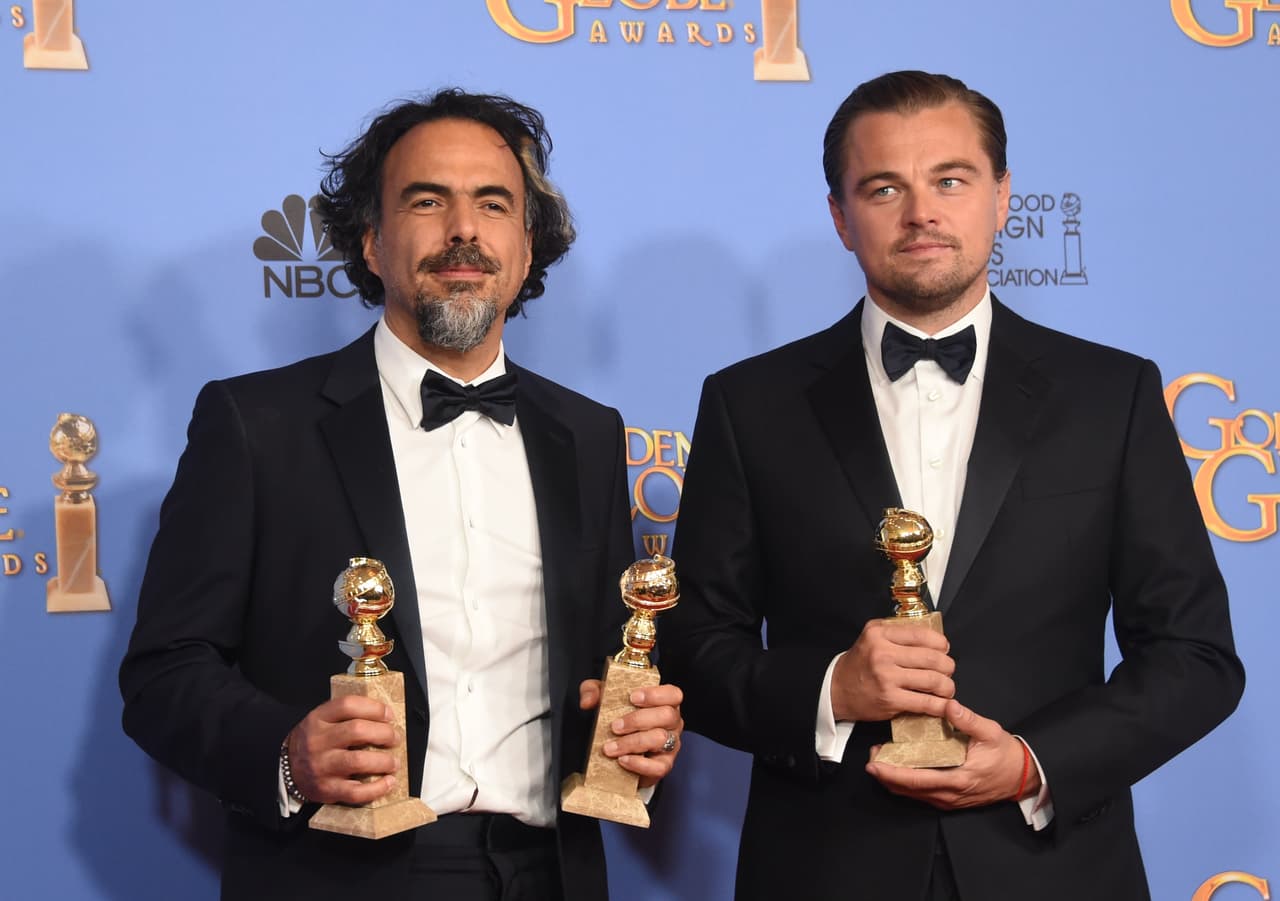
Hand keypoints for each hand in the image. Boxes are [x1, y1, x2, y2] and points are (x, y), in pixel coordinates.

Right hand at [285, 695, 398, 804]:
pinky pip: (356, 791)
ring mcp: (321, 766)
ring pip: (358, 760)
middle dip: (384, 733)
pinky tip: (388, 782)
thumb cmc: (313, 742)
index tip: (389, 715)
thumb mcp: (321, 721)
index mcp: (318, 719)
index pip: (348, 705)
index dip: (374, 708)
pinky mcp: (326, 790)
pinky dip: (377, 788)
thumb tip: (385, 717)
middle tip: (394, 738)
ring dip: (384, 761)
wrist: (285, 770)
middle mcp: (318, 741)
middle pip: (357, 731)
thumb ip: (346, 715)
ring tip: (393, 762)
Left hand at [579, 679, 683, 788]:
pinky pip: (659, 766)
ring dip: (633, 742)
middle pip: (667, 715)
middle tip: (615, 727)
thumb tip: (588, 701)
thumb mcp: (604, 699)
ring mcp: (671, 744)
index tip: (632, 697)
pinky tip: (622, 760)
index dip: (655, 694)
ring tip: (611, 747)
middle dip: (638, 720)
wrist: (618, 753)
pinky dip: (639, 763)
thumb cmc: (619, 718)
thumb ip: (593, 692)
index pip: (672, 694)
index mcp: (664, 702)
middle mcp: (672, 722)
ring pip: (661, 739)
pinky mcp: (664, 765)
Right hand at [831, 619, 954, 721]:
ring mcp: (886, 677)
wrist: (836, 689)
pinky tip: (943, 704)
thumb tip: (932, 638)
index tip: (944, 649)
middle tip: (948, 670)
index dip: (941, 643)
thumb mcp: (872, 637)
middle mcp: (883, 653)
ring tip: (946, 687)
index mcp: (879, 634)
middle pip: (932, 658)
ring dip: (947, 686)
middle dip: (948, 666)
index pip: (921, 634)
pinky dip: (940, 705)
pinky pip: (925, 702)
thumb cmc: (859, 663)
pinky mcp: (890, 699)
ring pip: (933, 680)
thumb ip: (897, 633)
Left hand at [865, 699, 1040, 809]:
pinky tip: (899, 769)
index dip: (892, 773)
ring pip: (912, 794)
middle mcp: (949, 795)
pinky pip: (921, 794)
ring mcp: (948, 800)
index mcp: (957, 779)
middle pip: (908, 791)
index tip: (874, 763)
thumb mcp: (991, 733)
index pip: (917, 780)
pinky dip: (906, 783)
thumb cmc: (1006, 756)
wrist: (1023, 777)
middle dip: (886, 776)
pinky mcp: (949, 799)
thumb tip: (949, 704)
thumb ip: (969, 719)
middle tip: (871, 757)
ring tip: (880, 760)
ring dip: (894, 780)